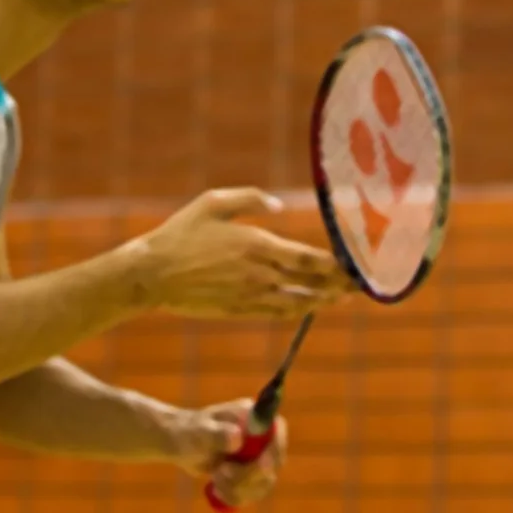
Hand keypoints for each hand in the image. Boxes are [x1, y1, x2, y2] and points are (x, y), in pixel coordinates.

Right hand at [133, 188, 353, 319]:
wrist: (152, 275)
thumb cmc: (180, 233)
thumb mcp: (212, 203)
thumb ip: (249, 199)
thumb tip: (279, 206)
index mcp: (257, 244)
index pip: (309, 259)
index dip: (336, 265)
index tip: (355, 265)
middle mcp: (260, 273)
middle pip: (310, 282)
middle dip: (338, 284)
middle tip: (360, 286)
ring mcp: (250, 295)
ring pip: (298, 301)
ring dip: (322, 301)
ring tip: (340, 298)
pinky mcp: (239, 310)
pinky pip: (277, 312)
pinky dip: (297, 309)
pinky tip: (306, 306)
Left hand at [170, 399, 285, 509]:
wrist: (182, 445)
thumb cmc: (190, 431)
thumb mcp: (199, 431)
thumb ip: (217, 434)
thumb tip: (237, 438)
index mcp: (252, 416)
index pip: (277, 429)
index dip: (275, 447)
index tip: (260, 462)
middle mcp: (261, 436)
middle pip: (274, 461)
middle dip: (248, 474)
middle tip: (221, 472)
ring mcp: (258, 456)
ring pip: (264, 482)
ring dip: (239, 487)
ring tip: (216, 477)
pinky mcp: (252, 475)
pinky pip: (254, 493)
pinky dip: (236, 496)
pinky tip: (218, 488)